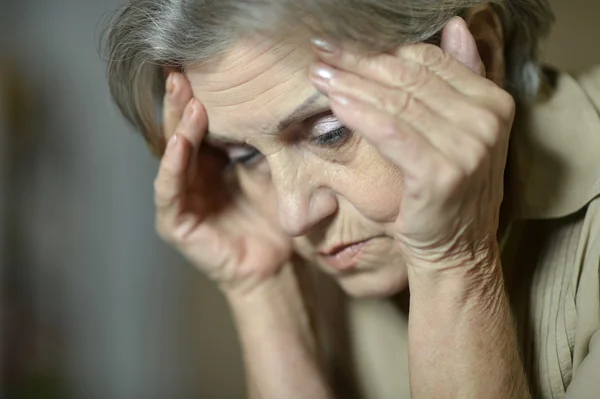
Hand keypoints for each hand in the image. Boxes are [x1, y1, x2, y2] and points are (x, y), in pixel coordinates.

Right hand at [154, 73, 292, 294]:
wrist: (274, 266)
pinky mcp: (175, 223)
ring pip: (172, 156)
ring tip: (187, 99)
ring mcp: (180, 199)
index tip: (201, 66)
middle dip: (181, 102)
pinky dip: (172, 166)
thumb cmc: (273, 220)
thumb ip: (266, 144)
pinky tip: (179, 144)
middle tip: (182, 71)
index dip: (198, 98)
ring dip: (178, 127)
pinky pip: (169, 190)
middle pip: (181, 133)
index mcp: (211, 163)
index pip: (199, 125)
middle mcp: (191, 176)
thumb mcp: (271, 174)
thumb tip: (284, 103)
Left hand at [309, 17, 514, 274]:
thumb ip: (458, 81)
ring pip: (397, 102)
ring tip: (319, 74)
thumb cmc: (449, 191)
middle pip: (409, 77)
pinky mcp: (440, 173)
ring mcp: (467, 147)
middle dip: (359, 63)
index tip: (346, 48)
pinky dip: (361, 116)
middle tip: (322, 52)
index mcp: (493, 102)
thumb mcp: (460, 133)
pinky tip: (335, 104)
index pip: (429, 61)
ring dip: (351, 85)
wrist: (458, 250)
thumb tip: (455, 26)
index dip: (383, 51)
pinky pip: (392, 133)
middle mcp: (486, 120)